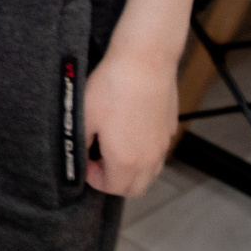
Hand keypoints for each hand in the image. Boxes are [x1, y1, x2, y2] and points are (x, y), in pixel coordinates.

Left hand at [84, 38, 180, 196]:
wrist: (144, 62)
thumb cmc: (111, 88)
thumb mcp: (85, 117)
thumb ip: (81, 143)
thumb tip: (81, 154)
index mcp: (126, 160)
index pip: (112, 188)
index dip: (94, 178)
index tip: (85, 161)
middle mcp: (149, 158)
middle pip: (135, 188)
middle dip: (114, 181)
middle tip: (97, 159)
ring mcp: (163, 144)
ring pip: (150, 172)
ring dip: (132, 170)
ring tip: (113, 146)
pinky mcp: (170, 128)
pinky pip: (158, 152)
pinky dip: (144, 153)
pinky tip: (129, 130)